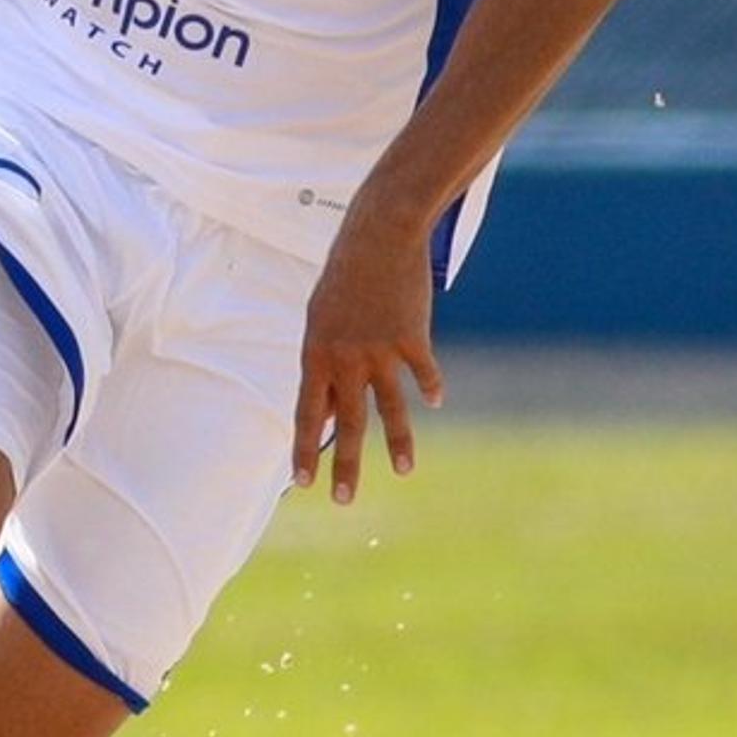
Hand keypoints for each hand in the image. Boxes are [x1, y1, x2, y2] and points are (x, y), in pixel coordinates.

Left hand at [292, 206, 441, 506]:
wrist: (378, 235)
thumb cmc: (342, 278)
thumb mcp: (321, 320)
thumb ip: (324, 366)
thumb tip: (328, 413)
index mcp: (316, 354)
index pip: (307, 413)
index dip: (304, 450)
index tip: (301, 483)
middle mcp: (346, 358)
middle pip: (347, 422)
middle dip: (345, 465)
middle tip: (342, 501)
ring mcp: (381, 349)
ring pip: (391, 408)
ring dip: (398, 443)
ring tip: (403, 471)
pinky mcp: (413, 337)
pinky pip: (423, 373)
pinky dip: (430, 388)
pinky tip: (435, 402)